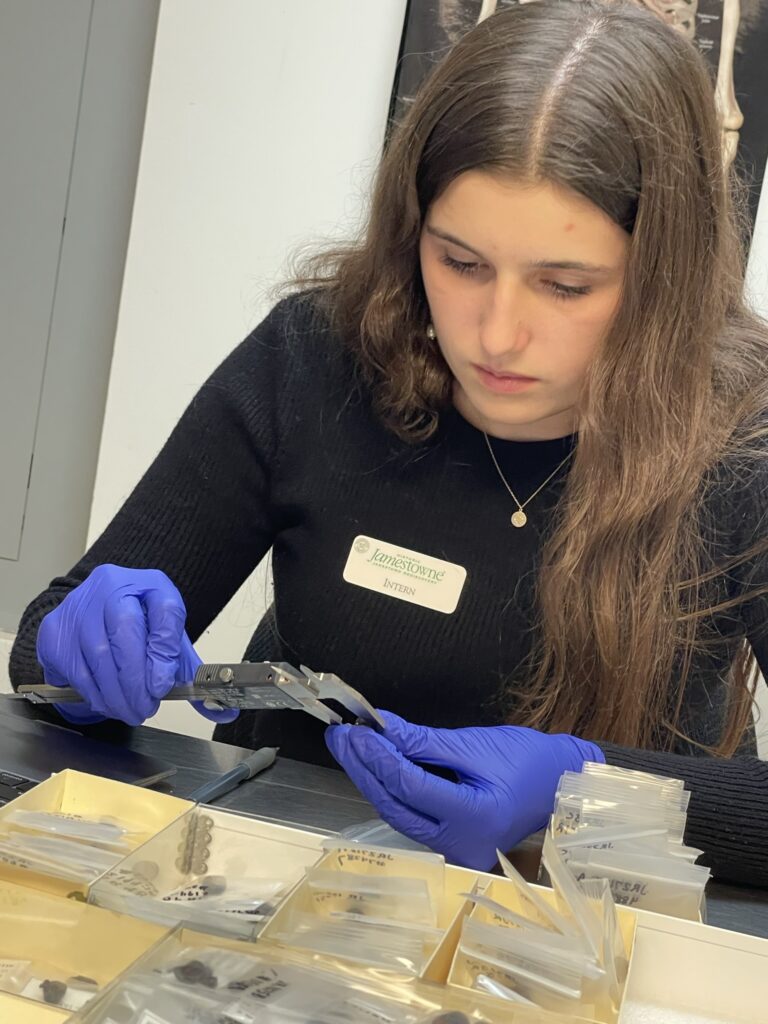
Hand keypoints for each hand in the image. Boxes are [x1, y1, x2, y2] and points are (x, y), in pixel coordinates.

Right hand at [36, 564, 238, 726]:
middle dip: (137, 680)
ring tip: (129, 709)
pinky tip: (106, 700)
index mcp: (151, 584)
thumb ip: (192, 674)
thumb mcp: (169, 643)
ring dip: (115, 693)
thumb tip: (223, 710)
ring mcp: (79, 605)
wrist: (97, 614)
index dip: (164, 649)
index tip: (164, 683)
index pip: (165, 609)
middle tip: (145, 707)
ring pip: (97, 654)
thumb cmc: (138, 629)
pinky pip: (74, 668)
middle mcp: (112, 585)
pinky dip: (92, 692)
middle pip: (126, 630)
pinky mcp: (55, 629)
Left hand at [325, 711, 603, 869]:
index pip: (409, 786)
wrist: (560, 784)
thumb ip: (424, 741)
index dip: (378, 756)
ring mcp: (454, 852)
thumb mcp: (475, 745)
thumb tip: (382, 728)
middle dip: (363, 768)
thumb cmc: (528, 761)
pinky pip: (411, 817)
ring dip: (372, 778)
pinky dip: (392, 790)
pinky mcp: (450, 846)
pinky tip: (375, 765)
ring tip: (350, 746)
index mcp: (473, 819)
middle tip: (341, 736)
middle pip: (395, 805)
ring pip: (398, 814)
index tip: (356, 729)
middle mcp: (460, 846)